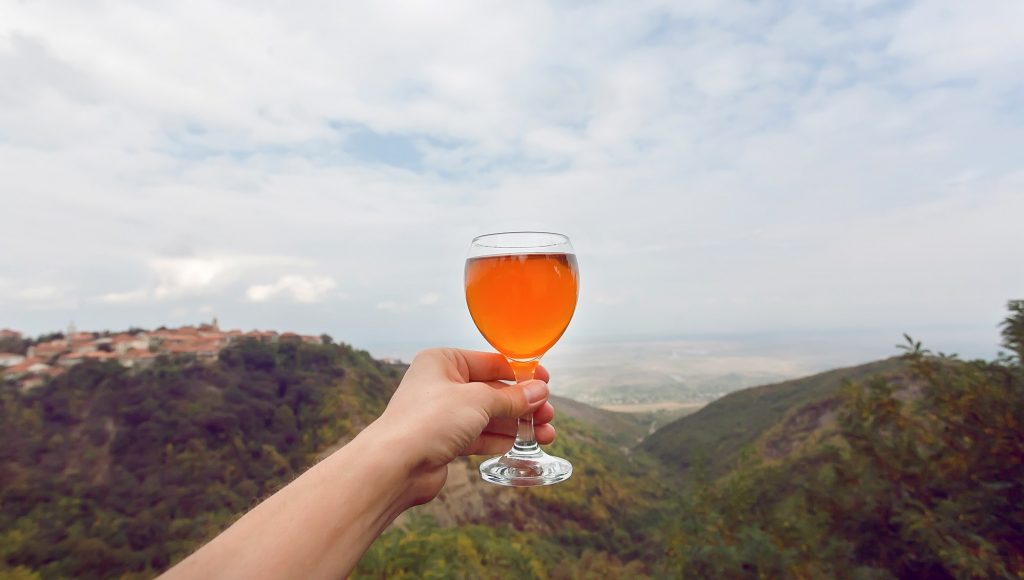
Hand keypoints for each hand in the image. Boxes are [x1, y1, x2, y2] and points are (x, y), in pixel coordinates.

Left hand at [367, 348, 555, 504]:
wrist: (395, 465)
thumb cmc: (429, 420)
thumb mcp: (478, 401)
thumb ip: (511, 398)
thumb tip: (540, 392)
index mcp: (443, 361)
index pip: (491, 362)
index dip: (521, 373)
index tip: (546, 383)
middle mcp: (442, 384)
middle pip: (492, 391)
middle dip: (522, 404)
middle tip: (548, 415)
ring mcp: (442, 414)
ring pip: (488, 416)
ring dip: (516, 425)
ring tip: (546, 435)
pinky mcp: (444, 441)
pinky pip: (479, 436)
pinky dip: (500, 440)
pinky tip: (521, 445)